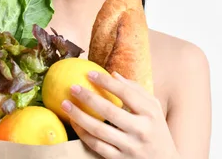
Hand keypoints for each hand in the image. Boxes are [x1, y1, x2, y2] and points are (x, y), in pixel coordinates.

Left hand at [61, 71, 178, 158]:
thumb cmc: (156, 130)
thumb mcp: (154, 109)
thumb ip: (136, 90)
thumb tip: (113, 74)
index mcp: (151, 113)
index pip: (126, 93)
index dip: (106, 82)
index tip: (89, 74)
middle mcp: (141, 130)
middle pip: (110, 111)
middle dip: (88, 98)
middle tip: (73, 88)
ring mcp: (130, 147)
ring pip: (99, 130)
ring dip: (79, 116)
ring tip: (65, 104)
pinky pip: (97, 146)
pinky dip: (83, 134)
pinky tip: (74, 123)